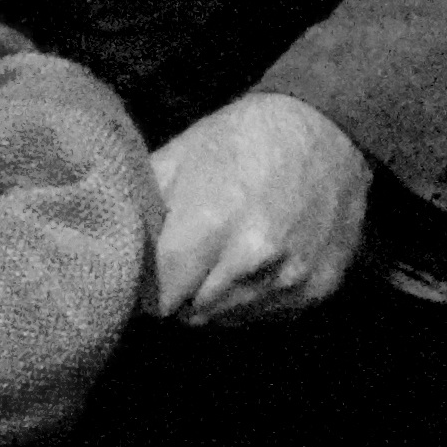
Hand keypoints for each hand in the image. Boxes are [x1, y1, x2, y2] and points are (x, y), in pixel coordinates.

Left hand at [149, 92, 372, 326]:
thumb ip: (144, 209)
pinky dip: (254, 299)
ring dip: (218, 299)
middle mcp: (251, 264)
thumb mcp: (180, 156)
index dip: (151, 290)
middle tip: (187, 263)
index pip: (160, 300)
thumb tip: (115, 250)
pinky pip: (267, 315)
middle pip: (193, 315)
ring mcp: (290, 281)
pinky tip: (257, 264)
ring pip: (229, 319)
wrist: (330, 127)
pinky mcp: (318, 290)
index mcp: (210, 227)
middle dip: (183, 294)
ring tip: (222, 260)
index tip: (152, 274)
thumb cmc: (243, 137)